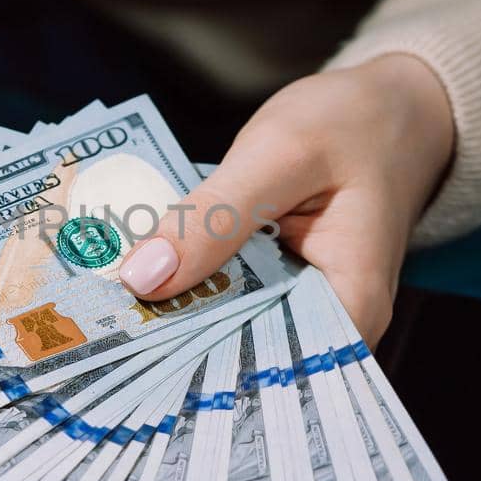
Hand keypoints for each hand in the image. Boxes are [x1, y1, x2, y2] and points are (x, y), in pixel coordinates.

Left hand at [117, 55, 454, 347]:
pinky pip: (224, 298)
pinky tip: (131, 279)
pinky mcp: (274, 285)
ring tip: (95, 316)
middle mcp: (327, 325)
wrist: (391, 106)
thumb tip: (141, 278)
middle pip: (238, 357)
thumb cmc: (355, 124)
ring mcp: (299, 307)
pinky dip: (185, 286)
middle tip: (89, 339)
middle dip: (167, 348)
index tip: (122, 369)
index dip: (192, 374)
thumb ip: (214, 216)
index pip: (265, 372)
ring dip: (168, 316)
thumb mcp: (281, 154)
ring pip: (224, 328)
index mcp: (349, 308)